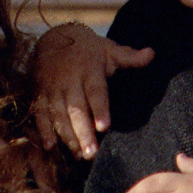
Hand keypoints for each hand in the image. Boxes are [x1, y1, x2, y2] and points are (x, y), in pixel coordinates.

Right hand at [33, 22, 153, 158]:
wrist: (53, 38)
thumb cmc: (87, 49)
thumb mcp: (108, 50)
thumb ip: (129, 57)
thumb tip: (152, 54)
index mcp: (88, 70)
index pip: (95, 92)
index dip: (99, 109)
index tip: (104, 126)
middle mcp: (69, 81)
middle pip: (76, 109)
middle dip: (82, 131)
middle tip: (91, 153)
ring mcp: (52, 89)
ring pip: (58, 115)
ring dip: (67, 136)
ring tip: (78, 155)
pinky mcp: (40, 94)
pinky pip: (40, 114)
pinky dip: (44, 130)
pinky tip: (51, 146)